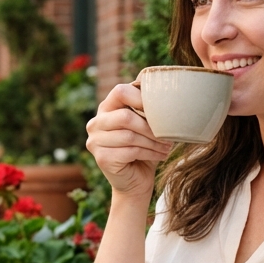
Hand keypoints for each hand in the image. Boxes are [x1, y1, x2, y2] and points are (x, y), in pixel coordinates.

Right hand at [85, 80, 172, 198]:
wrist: (136, 182)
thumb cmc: (144, 148)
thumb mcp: (146, 123)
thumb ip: (147, 105)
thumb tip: (162, 81)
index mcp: (106, 108)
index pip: (120, 91)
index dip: (142, 98)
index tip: (161, 110)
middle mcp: (95, 123)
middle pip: (125, 116)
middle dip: (150, 126)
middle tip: (168, 134)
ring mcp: (95, 141)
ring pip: (129, 135)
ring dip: (153, 142)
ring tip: (167, 146)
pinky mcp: (102, 158)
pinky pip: (130, 151)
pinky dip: (150, 153)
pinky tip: (161, 155)